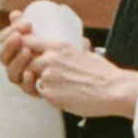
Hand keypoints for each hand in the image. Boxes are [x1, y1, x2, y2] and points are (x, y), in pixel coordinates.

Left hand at [2, 29, 136, 116]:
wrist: (114, 90)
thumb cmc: (104, 73)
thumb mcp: (86, 52)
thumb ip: (75, 48)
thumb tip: (79, 43)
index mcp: (58, 46)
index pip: (26, 41)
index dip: (24, 47)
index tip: (27, 52)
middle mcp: (49, 59)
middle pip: (25, 62)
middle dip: (33, 69)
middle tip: (49, 75)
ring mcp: (47, 76)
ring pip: (32, 79)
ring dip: (42, 83)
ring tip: (62, 86)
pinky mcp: (49, 93)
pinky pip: (42, 94)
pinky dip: (50, 96)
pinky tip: (66, 95)